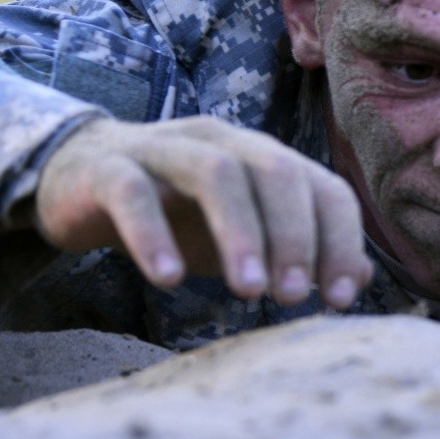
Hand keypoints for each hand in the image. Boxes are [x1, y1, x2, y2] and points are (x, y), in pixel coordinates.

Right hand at [34, 116, 371, 307]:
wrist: (80, 180)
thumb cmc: (178, 211)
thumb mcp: (246, 235)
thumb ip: (302, 252)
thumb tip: (360, 279)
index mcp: (263, 156)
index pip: (322, 186)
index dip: (339, 240)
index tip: (339, 297)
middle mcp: (222, 141)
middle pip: (276, 170)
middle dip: (294, 234)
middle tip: (293, 296)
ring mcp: (164, 149)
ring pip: (215, 173)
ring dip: (240, 232)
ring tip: (250, 292)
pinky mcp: (109, 168)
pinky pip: (134, 193)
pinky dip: (154, 235)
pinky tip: (169, 280)